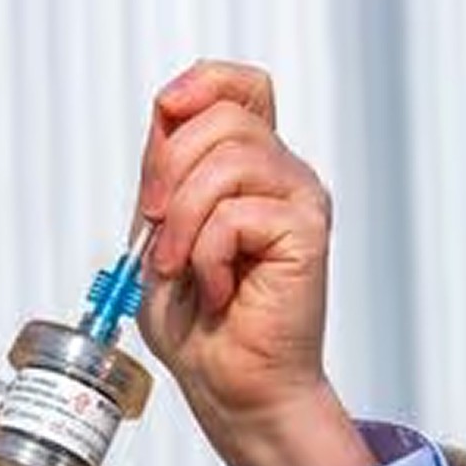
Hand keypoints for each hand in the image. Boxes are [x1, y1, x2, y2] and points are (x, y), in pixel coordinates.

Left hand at [135, 60, 375, 465]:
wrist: (227, 382)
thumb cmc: (196, 319)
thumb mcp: (157, 231)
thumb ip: (164, 173)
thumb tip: (168, 116)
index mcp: (247, 166)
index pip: (240, 85)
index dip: (201, 83)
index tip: (167, 113)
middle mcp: (281, 172)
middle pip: (221, 117)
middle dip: (166, 171)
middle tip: (157, 231)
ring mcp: (299, 198)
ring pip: (228, 161)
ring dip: (183, 222)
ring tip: (182, 269)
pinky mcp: (308, 230)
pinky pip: (238, 215)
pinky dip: (207, 257)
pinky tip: (217, 289)